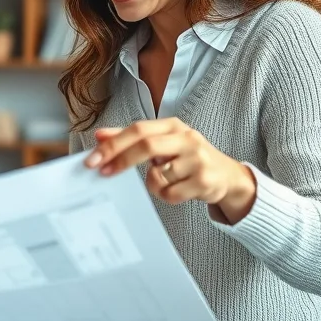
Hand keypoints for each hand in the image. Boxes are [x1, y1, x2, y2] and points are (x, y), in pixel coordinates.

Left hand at [85, 119, 256, 221]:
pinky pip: (170, 193)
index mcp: (173, 126)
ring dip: (153, 183)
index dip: (113, 144)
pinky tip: (178, 189)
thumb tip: (99, 136)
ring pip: (158, 175)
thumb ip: (131, 139)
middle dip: (121, 160)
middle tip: (102, 172)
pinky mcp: (205, 180)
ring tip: (166, 181)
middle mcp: (187, 138)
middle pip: (147, 146)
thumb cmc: (188, 158)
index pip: (138, 130)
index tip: (93, 159)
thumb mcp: (162, 143)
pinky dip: (166, 195)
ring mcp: (197, 159)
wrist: (227, 176)